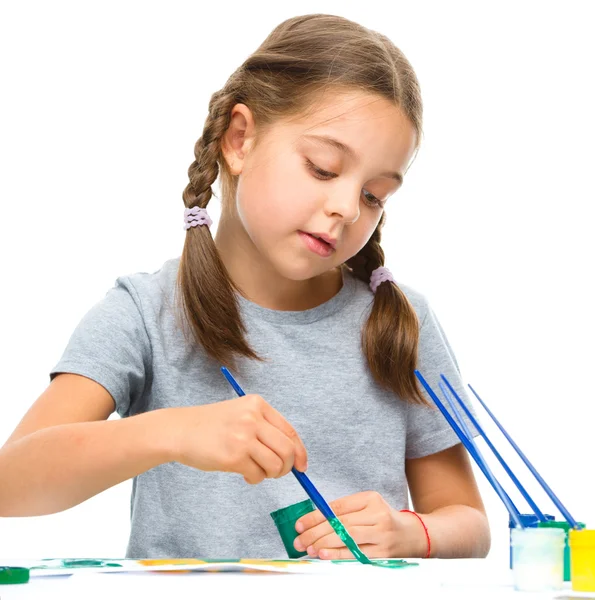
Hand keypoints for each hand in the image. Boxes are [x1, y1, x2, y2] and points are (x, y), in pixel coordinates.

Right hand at [162, 395, 307, 483]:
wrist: (180, 430)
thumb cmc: (212, 425)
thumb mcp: (241, 413)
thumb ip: (265, 428)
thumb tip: (293, 455)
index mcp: (257, 404)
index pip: (290, 431)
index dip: (300, 452)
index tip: (302, 466)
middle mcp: (253, 418)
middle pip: (287, 450)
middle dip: (287, 467)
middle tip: (278, 472)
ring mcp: (243, 437)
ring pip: (275, 465)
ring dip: (270, 474)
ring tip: (256, 471)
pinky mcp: (233, 457)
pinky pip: (257, 475)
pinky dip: (254, 479)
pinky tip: (244, 474)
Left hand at [293, 491, 427, 558]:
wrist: (413, 535)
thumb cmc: (383, 520)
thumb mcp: (367, 507)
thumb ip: (344, 511)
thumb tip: (313, 522)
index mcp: (371, 498)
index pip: (337, 507)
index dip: (316, 516)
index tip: (300, 524)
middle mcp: (377, 514)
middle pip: (341, 523)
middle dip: (316, 532)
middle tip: (299, 539)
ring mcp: (382, 534)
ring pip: (348, 537)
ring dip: (324, 543)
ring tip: (309, 547)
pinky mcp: (384, 552)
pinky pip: (357, 554)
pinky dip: (339, 555)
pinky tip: (325, 555)